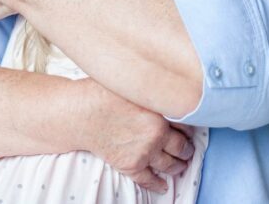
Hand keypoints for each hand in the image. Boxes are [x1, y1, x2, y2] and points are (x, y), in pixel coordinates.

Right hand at [79, 79, 195, 193]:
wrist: (79, 113)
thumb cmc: (101, 92)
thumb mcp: (133, 82)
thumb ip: (153, 88)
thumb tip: (167, 85)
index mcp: (161, 110)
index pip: (188, 122)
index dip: (189, 126)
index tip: (189, 129)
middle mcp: (158, 132)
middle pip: (183, 146)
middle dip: (188, 149)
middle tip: (189, 150)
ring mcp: (145, 151)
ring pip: (171, 164)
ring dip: (178, 166)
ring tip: (181, 165)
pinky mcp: (131, 165)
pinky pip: (149, 179)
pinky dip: (158, 184)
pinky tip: (162, 186)